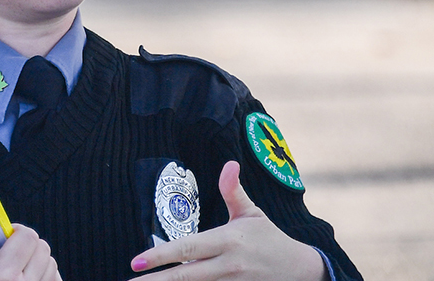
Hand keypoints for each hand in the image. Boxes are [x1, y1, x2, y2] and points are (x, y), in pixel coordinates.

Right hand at [0, 222, 60, 280]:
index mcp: (3, 276)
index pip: (28, 237)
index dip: (17, 232)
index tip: (5, 237)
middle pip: (43, 249)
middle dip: (28, 245)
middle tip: (10, 252)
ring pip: (52, 266)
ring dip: (38, 262)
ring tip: (17, 268)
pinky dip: (45, 278)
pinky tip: (26, 280)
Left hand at [129, 161, 326, 280]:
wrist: (298, 270)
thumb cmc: (269, 238)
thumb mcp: (251, 213)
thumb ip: (233, 191)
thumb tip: (229, 164)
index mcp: (228, 240)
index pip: (188, 249)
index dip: (161, 255)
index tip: (136, 261)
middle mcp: (227, 265)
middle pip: (186, 276)